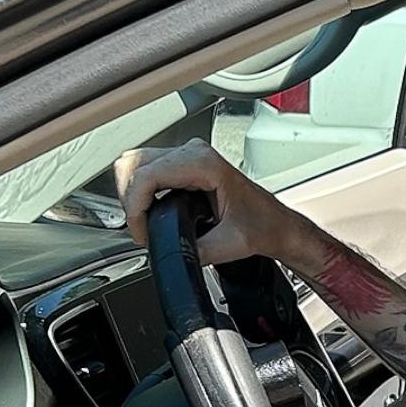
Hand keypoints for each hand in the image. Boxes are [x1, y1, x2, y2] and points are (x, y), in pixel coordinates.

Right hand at [114, 139, 312, 265]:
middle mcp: (194, 153)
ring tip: (145, 224)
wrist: (276, 224)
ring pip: (134, 164)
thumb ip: (196, 250)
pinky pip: (145, 170)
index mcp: (205, 163)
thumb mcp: (229, 245)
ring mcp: (187, 155)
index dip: (135, 207)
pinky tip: (150, 214)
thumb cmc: (262, 226)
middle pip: (133, 164)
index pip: (146, 174)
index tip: (142, 232)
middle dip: (129, 201)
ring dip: (131, 196)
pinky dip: (139, 193)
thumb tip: (170, 254)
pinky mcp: (182, 165)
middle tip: (142, 230)